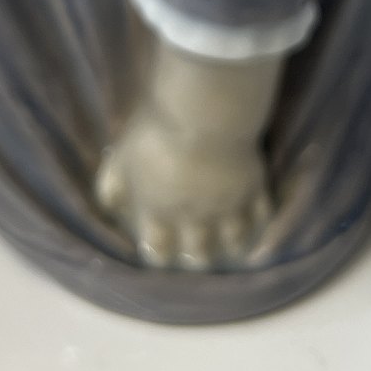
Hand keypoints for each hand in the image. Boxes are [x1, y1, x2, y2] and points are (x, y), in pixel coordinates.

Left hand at [95, 102, 272, 269]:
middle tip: (199, 253)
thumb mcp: (122, 156)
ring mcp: (227, 205)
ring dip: (231, 244)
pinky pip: (261, 215)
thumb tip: (110, 207)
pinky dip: (260, 222)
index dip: (159, 253)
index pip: (158, 249)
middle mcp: (195, 217)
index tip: (161, 251)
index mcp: (160, 211)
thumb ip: (113, 185)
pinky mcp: (253, 187)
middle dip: (198, 255)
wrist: (204, 116)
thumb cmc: (156, 133)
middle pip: (199, 252)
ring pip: (233, 240)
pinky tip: (259, 223)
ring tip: (232, 246)